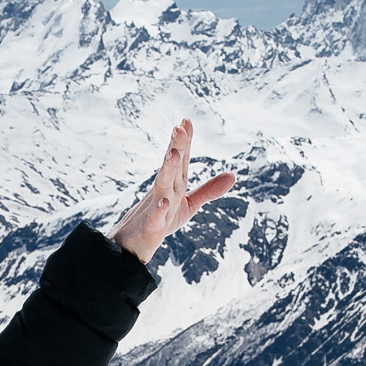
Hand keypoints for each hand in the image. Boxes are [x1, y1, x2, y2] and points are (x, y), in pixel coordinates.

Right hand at [112, 118, 235, 266]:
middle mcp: (164, 191)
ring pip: (162, 186)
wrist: (132, 246)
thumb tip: (233, 175)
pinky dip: (160, 211)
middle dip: (176, 146)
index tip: (186, 120)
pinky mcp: (152, 228)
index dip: (185, 140)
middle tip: (179, 127)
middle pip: (172, 167)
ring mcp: (156, 208)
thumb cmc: (160, 221)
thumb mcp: (188, 204)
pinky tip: (165, 202)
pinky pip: (156, 219)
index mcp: (174, 185)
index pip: (181, 159)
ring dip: (168, 170)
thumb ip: (208, 190)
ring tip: (173, 153)